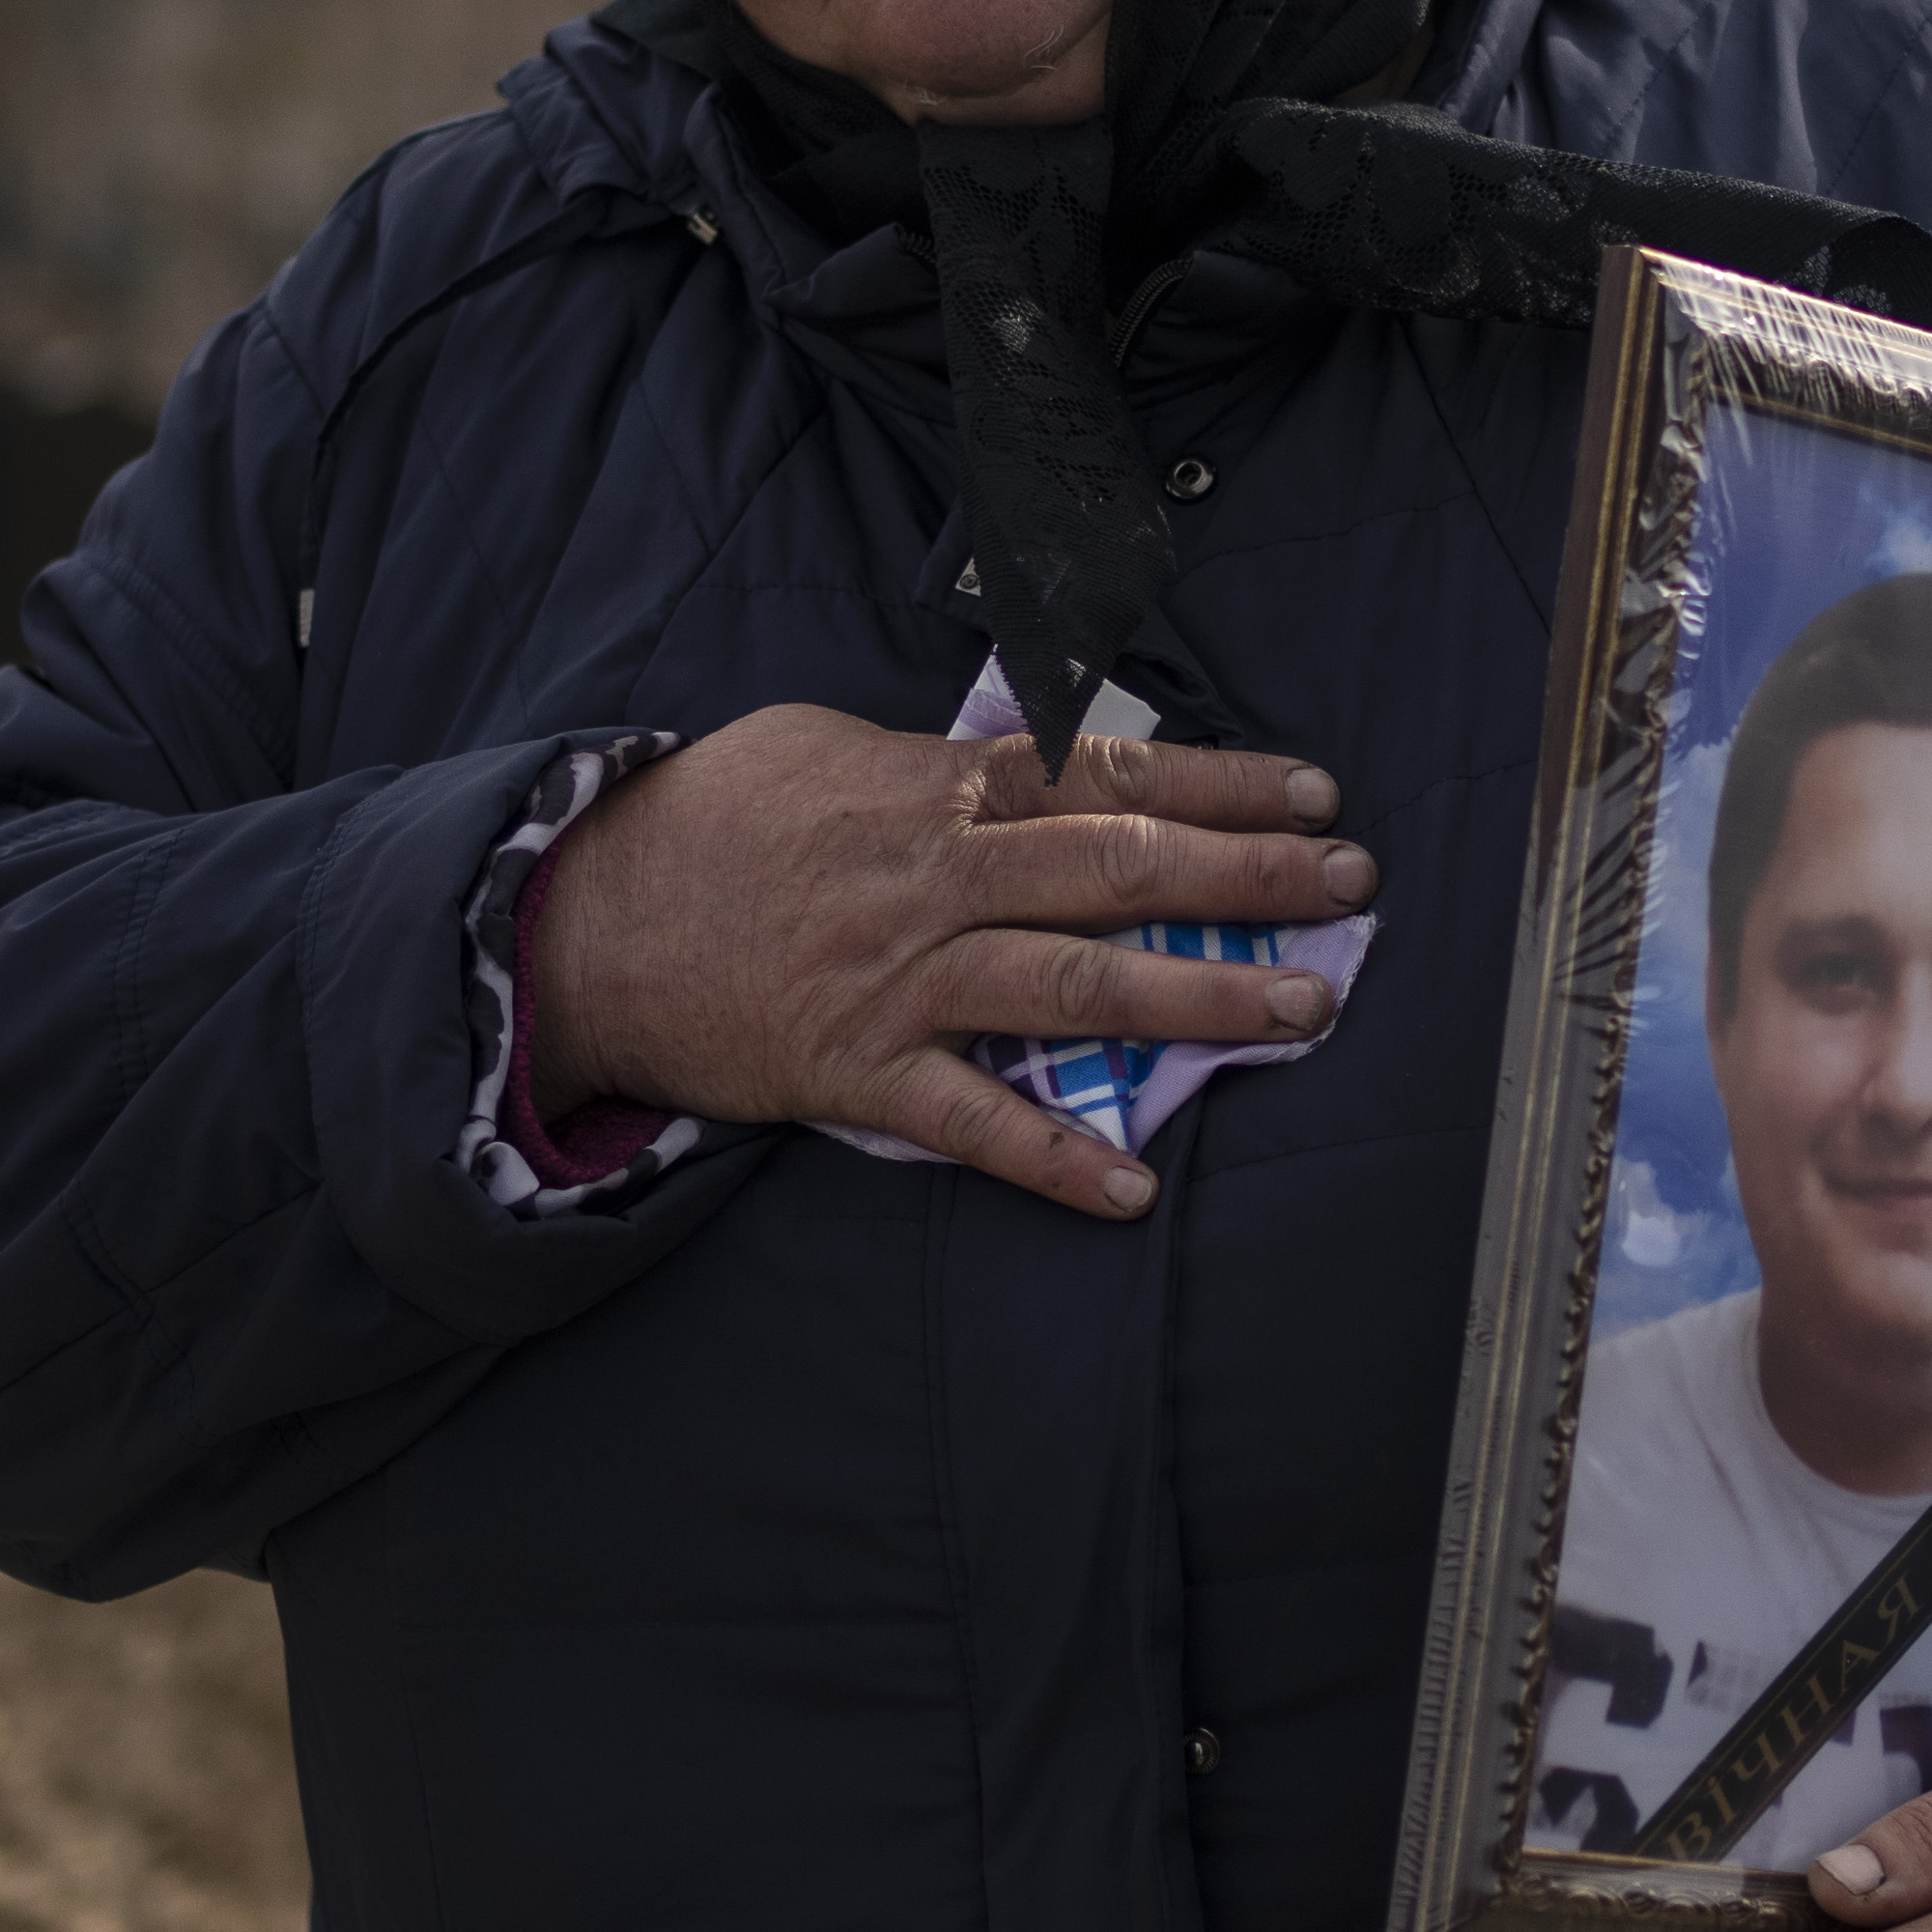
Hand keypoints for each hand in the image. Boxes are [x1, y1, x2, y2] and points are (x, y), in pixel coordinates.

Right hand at [517, 703, 1374, 1217]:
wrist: (582, 923)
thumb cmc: (704, 827)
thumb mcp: (818, 745)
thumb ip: (932, 760)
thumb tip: (1026, 757)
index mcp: (933, 788)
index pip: (1106, 770)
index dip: (1220, 780)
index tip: (1314, 792)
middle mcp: (933, 877)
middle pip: (1119, 868)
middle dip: (1248, 877)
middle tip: (1349, 893)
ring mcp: (900, 977)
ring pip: (1074, 984)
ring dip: (1197, 999)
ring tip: (1297, 1011)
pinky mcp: (857, 1070)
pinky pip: (973, 1121)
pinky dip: (1054, 1158)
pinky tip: (1133, 1186)